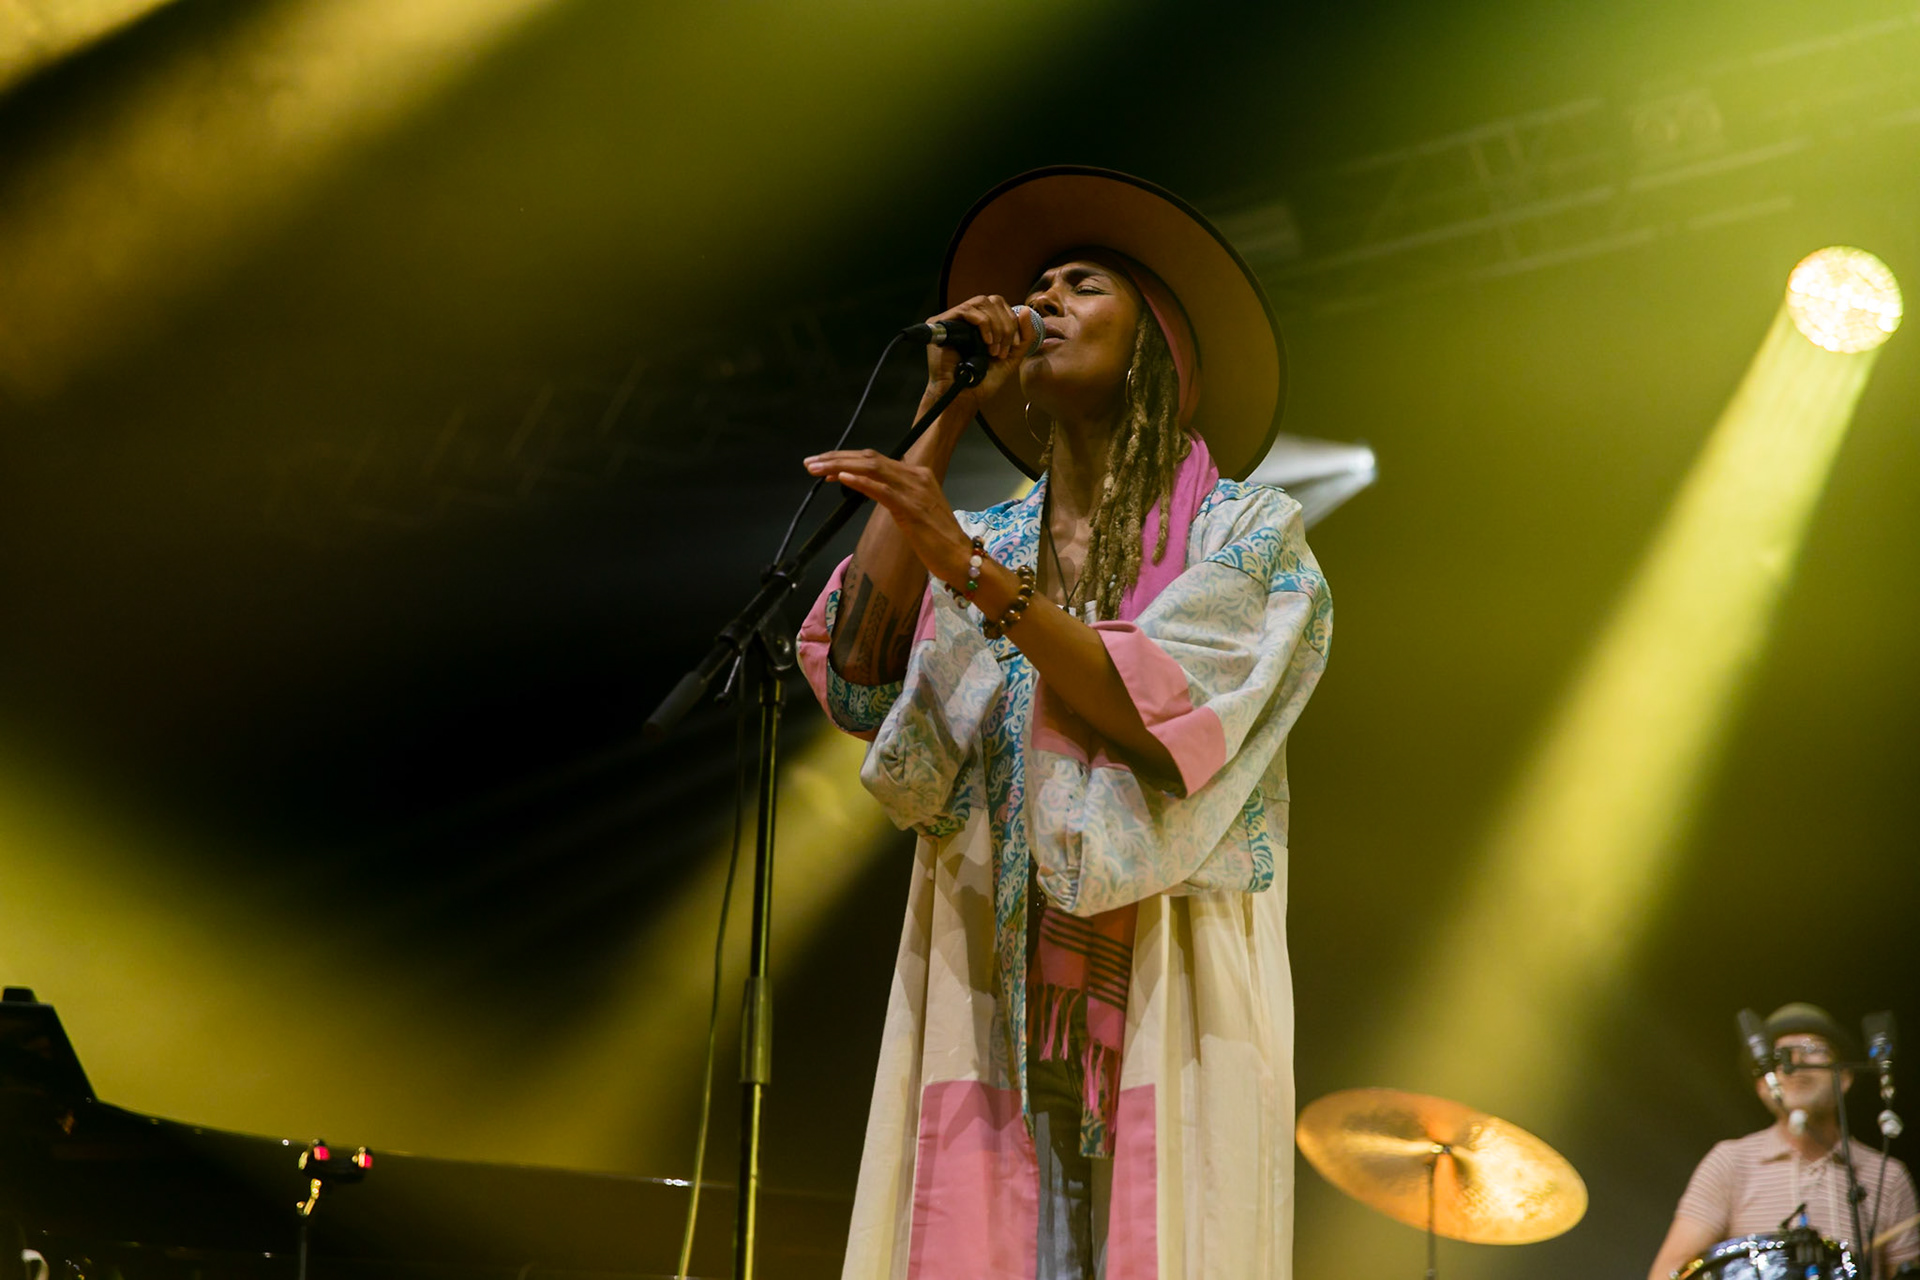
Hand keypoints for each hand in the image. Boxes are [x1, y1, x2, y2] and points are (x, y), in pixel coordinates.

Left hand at [803, 449, 971, 583]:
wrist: (960, 557)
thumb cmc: (937, 539)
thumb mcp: (915, 510)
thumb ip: (895, 496)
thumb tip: (867, 489)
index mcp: (917, 474)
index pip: (875, 459)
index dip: (846, 459)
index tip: (824, 465)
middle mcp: (916, 476)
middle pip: (869, 459)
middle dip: (836, 458)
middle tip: (810, 463)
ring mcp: (915, 491)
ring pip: (871, 469)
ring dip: (840, 467)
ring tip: (817, 470)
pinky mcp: (912, 509)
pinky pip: (881, 490)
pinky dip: (860, 482)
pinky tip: (841, 478)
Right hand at [923, 293, 1028, 410]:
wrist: (965, 396)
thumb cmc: (984, 380)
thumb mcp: (1012, 356)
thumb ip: (1024, 335)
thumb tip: (1025, 309)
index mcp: (981, 323)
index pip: (1000, 305)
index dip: (1011, 321)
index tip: (1013, 346)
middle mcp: (967, 318)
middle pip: (993, 301)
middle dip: (1005, 325)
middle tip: (1002, 350)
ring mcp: (953, 319)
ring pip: (982, 302)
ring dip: (995, 326)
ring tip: (993, 349)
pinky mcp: (941, 322)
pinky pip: (967, 309)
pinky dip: (983, 324)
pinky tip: (985, 342)